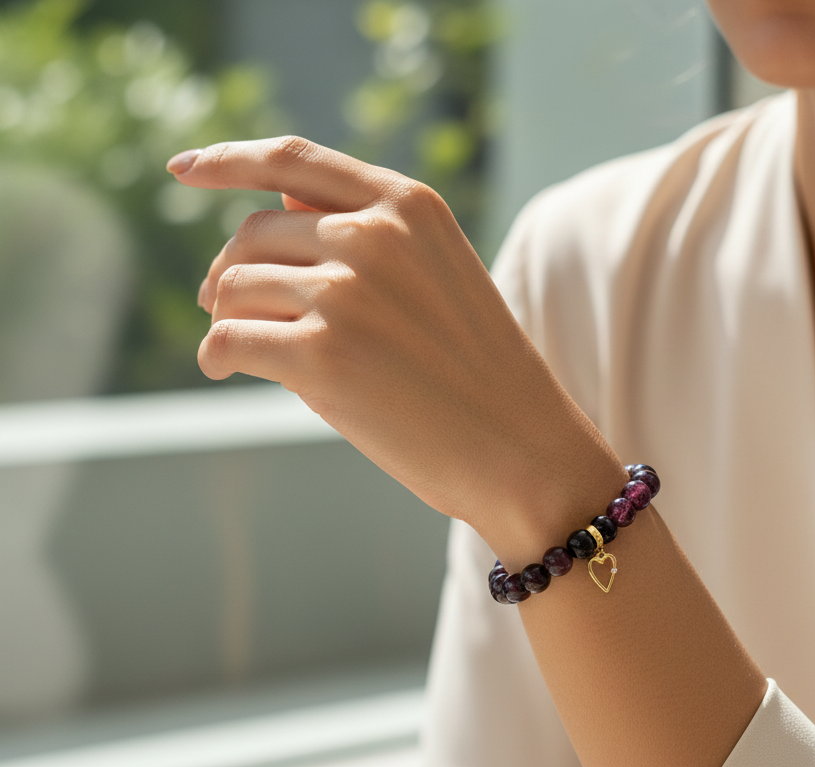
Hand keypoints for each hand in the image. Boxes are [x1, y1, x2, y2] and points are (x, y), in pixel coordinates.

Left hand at [168, 136, 621, 562]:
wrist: (523, 451)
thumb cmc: (478, 374)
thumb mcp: (437, 276)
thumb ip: (364, 236)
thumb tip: (271, 209)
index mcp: (408, 206)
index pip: (293, 161)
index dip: (227, 161)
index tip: (183, 170)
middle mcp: (374, 235)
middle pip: (255, 234)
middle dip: (232, 273)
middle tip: (226, 308)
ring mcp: (347, 293)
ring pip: (235, 286)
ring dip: (226, 317)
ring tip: (238, 348)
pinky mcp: (321, 356)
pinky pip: (229, 338)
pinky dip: (216, 354)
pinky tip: (221, 369)